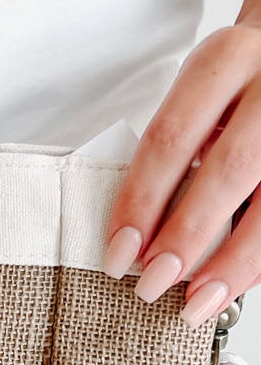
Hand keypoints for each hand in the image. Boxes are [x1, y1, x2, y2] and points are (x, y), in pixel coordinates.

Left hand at [103, 17, 260, 325]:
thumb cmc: (240, 80)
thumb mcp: (202, 89)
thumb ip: (178, 147)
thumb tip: (141, 233)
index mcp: (224, 62)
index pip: (170, 139)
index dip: (140, 203)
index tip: (118, 252)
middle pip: (227, 171)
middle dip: (186, 237)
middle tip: (153, 284)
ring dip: (234, 262)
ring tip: (198, 302)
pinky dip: (260, 259)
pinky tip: (234, 283)